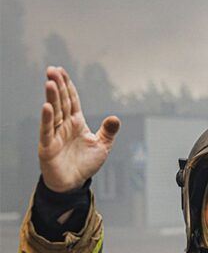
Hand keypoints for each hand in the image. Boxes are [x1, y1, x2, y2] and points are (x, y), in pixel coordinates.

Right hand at [39, 66, 120, 192]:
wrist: (73, 183)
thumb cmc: (85, 164)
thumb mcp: (102, 146)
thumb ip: (108, 132)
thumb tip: (115, 118)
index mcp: (76, 123)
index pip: (71, 100)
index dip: (68, 86)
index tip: (61, 71)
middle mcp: (64, 126)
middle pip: (61, 102)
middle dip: (57, 86)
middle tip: (52, 69)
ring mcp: (55, 135)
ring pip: (53, 113)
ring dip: (52, 98)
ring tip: (50, 82)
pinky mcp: (48, 147)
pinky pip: (47, 131)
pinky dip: (47, 119)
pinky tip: (46, 106)